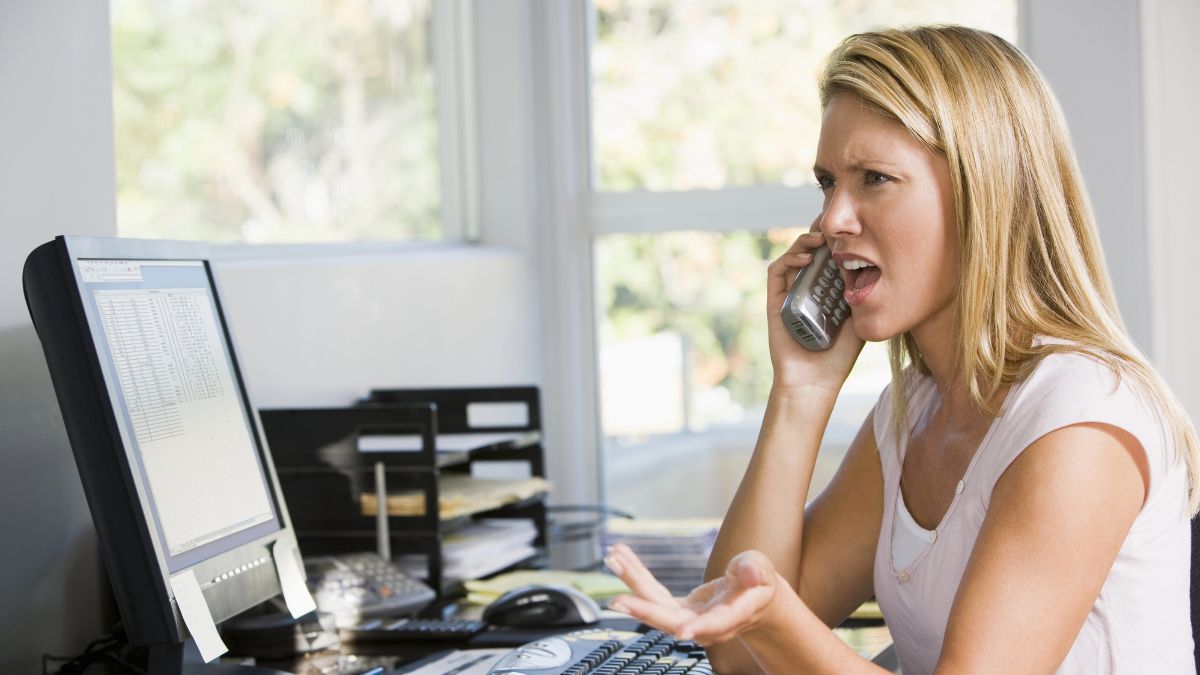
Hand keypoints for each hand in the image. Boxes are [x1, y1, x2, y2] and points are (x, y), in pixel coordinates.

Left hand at [604, 544, 780, 645]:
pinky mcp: (676, 609)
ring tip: (612, 558)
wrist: (753, 599)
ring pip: (655, 604)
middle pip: (671, 620)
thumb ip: (755, 571)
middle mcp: (704, 624)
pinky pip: (652, 593)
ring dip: (632, 581)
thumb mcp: (762, 571)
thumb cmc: (759, 583)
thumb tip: (751, 572)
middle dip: (643, 610)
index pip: (714, 625)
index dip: (698, 627)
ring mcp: (688, 618)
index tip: (680, 631)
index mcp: (731, 617)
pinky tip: (621, 556)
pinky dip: (636, 574)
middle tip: (616, 602)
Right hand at [766, 221, 863, 395]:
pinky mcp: (776, 301)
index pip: (830, 256)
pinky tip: (806, 258)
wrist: (816, 381)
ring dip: (805, 241)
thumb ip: (866, 296)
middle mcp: (808, 287)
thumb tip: (882, 269)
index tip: (852, 224)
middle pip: (811, 250)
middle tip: (835, 220)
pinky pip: (777, 272)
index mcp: (827, 289)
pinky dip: (789, 259)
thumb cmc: (839, 356)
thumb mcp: (862, 319)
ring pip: (793, 256)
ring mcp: (791, 293)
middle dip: (821, 232)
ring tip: (821, 237)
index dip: (837, 238)